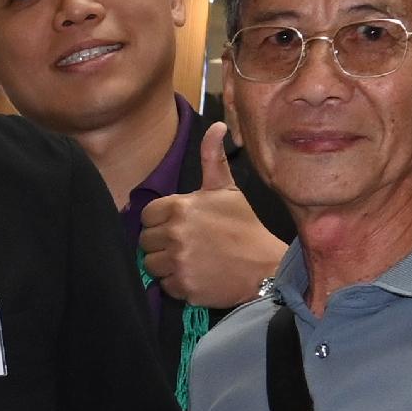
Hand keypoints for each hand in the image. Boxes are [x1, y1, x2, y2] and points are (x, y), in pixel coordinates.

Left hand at [138, 124, 283, 313]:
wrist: (265, 267)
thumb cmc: (244, 227)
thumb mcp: (226, 189)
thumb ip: (212, 158)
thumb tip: (217, 125)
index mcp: (181, 207)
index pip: (148, 215)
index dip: (161, 221)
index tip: (181, 225)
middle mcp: (176, 232)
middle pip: (146, 241)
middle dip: (163, 243)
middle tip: (190, 244)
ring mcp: (178, 261)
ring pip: (151, 264)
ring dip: (168, 264)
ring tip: (193, 260)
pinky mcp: (182, 285)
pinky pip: (164, 285)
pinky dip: (177, 284)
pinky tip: (198, 275)